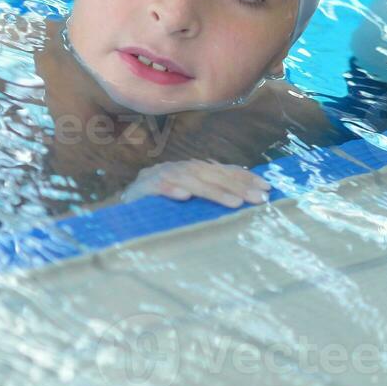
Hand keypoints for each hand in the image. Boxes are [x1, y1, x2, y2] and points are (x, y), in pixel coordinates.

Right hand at [123, 161, 269, 207]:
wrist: (119, 216)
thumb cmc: (159, 210)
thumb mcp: (189, 203)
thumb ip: (211, 198)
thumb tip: (244, 199)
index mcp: (192, 171)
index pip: (222, 172)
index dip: (244, 178)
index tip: (267, 189)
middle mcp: (178, 170)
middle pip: (211, 175)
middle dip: (237, 186)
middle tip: (258, 199)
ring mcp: (158, 176)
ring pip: (190, 181)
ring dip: (213, 191)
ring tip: (234, 204)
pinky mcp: (140, 188)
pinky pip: (157, 187)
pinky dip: (170, 190)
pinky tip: (184, 197)